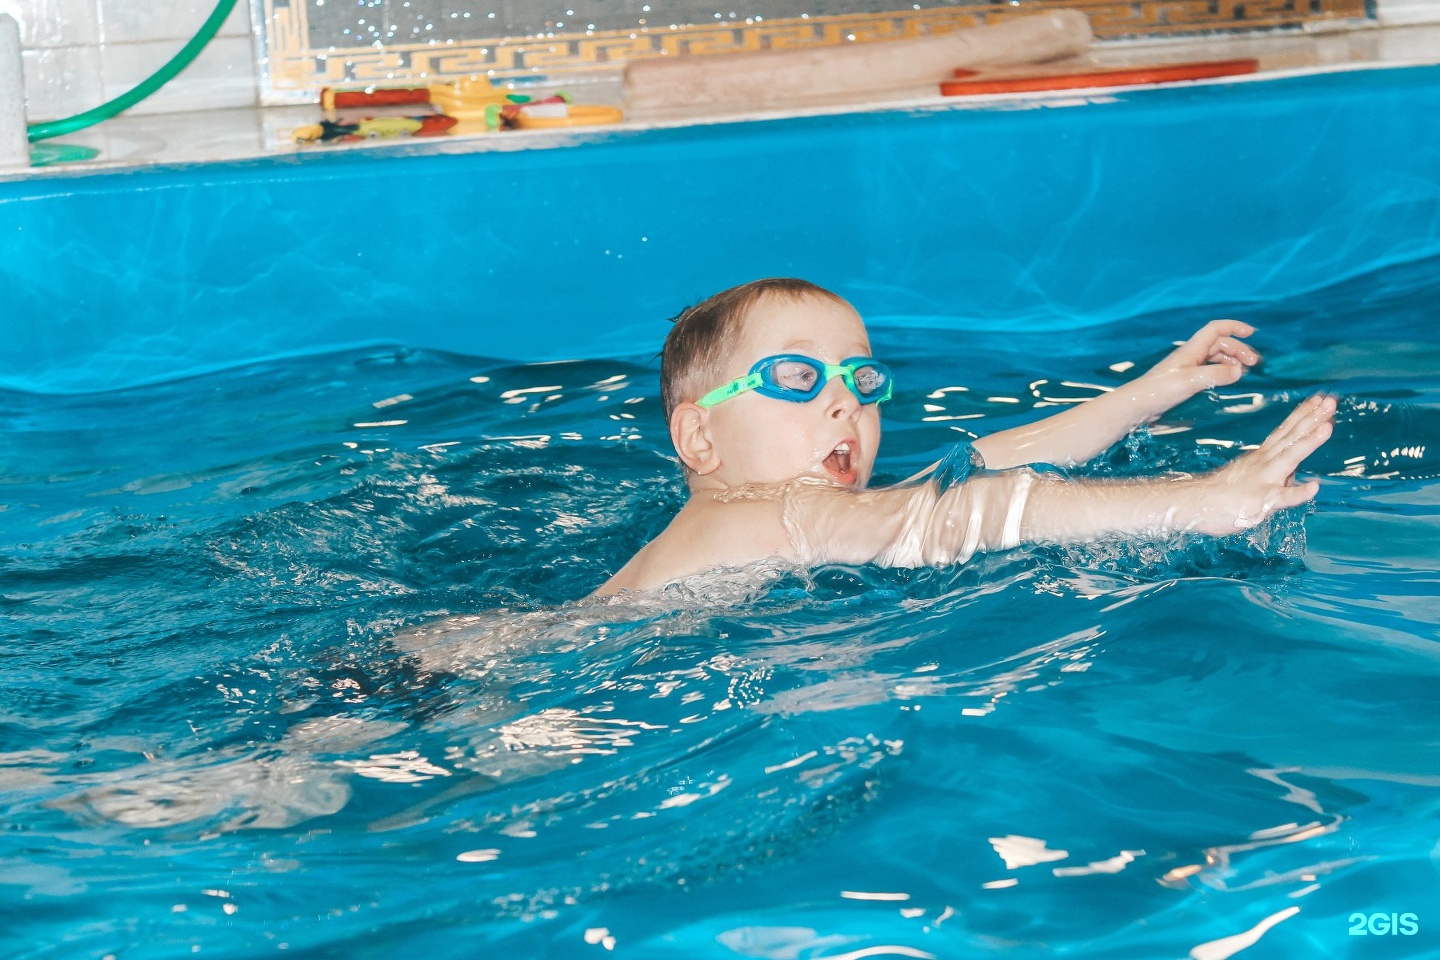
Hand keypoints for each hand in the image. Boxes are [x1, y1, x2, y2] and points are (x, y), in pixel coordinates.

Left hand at [1132, 320, 1261, 418]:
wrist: (1139, 405)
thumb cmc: (1161, 389)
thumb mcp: (1192, 381)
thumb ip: (1216, 374)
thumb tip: (1239, 371)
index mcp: (1192, 349)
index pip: (1216, 329)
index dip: (1234, 327)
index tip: (1252, 333)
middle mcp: (1191, 356)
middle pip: (1219, 344)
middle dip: (1239, 350)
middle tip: (1255, 364)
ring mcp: (1188, 368)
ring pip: (1215, 358)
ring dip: (1232, 362)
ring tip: (1244, 373)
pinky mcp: (1185, 382)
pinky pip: (1209, 371)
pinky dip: (1222, 373)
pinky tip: (1228, 382)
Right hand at [1195, 394, 1335, 534]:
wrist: (1194, 505)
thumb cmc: (1223, 495)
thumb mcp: (1253, 478)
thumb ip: (1276, 476)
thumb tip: (1297, 477)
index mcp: (1263, 456)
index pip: (1286, 430)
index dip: (1304, 414)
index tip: (1320, 398)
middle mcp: (1265, 462)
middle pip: (1291, 436)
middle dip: (1312, 418)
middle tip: (1331, 400)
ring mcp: (1263, 480)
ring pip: (1289, 458)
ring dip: (1309, 442)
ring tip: (1327, 427)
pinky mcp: (1260, 501)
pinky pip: (1281, 498)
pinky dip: (1298, 492)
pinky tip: (1314, 487)